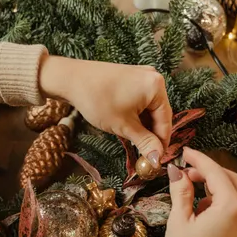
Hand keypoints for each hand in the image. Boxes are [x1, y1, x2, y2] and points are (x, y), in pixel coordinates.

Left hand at [38, 55, 171, 165]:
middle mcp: (154, 78)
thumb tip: (157, 159)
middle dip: (151, 134)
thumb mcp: (124, 126)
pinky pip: (141, 101)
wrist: (71, 80)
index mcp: (156, 87)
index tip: (156, 160)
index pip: (166, 121)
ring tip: (134, 141)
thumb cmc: (97, 101)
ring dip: (144, 126)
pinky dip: (137, 115)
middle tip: (144, 154)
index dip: (161, 143)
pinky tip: (128, 127)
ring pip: (149, 109)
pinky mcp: (132, 77)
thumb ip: (144, 142)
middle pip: (159, 114)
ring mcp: (142, 76)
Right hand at [164, 148, 236, 236]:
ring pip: (231, 192)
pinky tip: (198, 209)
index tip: (184, 151)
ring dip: (212, 185)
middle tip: (186, 170)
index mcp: (230, 206)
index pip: (215, 172)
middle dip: (207, 171)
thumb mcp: (180, 221)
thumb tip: (177, 170)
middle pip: (228, 179)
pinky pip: (232, 206)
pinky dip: (216, 200)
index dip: (199, 159)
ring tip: (189, 187)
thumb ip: (181, 192)